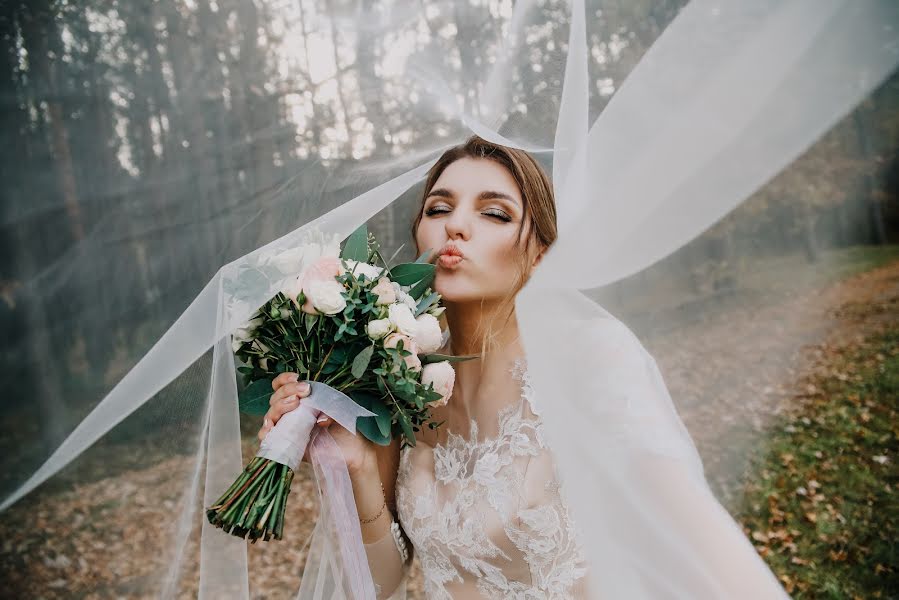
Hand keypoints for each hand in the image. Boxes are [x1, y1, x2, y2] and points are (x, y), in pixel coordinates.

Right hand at [257, 372, 377, 475]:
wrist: (352, 452)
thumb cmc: (343, 429)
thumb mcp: (335, 410)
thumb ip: (324, 405)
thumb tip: (316, 415)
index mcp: (299, 403)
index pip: (281, 388)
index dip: (283, 380)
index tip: (296, 377)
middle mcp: (290, 415)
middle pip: (275, 399)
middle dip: (287, 390)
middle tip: (305, 390)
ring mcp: (286, 430)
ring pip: (270, 415)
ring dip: (279, 406)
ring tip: (295, 402)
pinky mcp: (285, 447)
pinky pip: (267, 439)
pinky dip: (264, 431)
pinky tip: (271, 425)